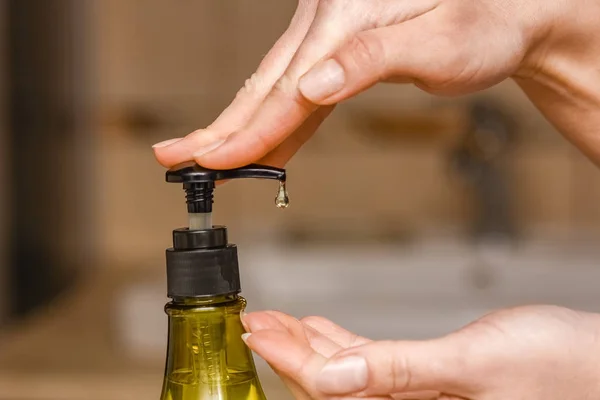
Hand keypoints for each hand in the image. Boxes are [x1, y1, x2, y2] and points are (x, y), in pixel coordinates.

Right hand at [153, 0, 599, 168]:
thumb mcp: (437, 42)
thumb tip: (311, 87)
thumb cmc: (484, 23)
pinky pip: (298, 92)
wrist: (506, 9)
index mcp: (343, 16)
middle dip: (221, 131)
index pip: (285, 87)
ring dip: (240, 128)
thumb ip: (370, 61)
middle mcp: (326, 20)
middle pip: (264, 86)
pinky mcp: (337, 50)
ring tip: (204, 158)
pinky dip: (277, 123)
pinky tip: (263, 147)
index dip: (247, 131)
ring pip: (273, 89)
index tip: (211, 162)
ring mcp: (327, 34)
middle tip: (177, 160)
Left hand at [242, 306, 599, 398]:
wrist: (599, 365)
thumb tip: (332, 378)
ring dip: (314, 345)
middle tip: (257, 318)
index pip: (331, 392)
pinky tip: (325, 328)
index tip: (256, 329)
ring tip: (280, 318)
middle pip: (332, 385)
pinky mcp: (431, 384)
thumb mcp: (475, 365)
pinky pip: (376, 365)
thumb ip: (398, 372)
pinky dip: (348, 344)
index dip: (289, 360)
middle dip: (291, 351)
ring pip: (349, 373)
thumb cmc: (562, 370)